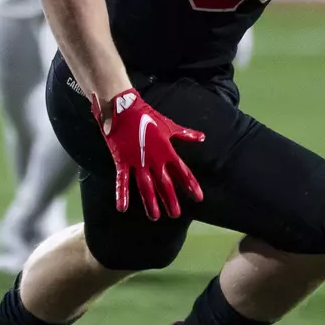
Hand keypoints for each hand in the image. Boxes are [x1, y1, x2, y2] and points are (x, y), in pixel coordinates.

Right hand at [90, 88, 204, 220]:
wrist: (123, 108)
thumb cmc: (147, 116)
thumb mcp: (169, 125)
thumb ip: (186, 134)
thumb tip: (203, 137)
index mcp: (167, 151)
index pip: (182, 172)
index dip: (191, 185)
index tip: (198, 198)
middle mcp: (154, 159)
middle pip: (165, 184)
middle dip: (171, 200)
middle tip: (176, 214)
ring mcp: (137, 161)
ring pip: (146, 186)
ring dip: (150, 202)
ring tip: (155, 216)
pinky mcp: (122, 161)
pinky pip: (122, 180)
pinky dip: (121, 194)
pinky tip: (122, 208)